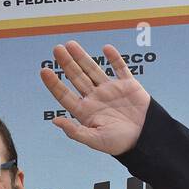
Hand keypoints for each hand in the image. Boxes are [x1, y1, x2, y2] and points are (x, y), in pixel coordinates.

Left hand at [39, 41, 150, 155]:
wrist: (145, 140)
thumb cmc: (118, 144)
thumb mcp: (95, 140)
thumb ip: (75, 131)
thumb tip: (55, 121)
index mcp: (85, 112)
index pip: (65, 95)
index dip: (54, 83)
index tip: (44, 71)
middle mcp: (95, 98)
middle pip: (77, 77)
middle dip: (66, 63)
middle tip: (56, 49)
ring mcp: (110, 90)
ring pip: (93, 69)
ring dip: (82, 57)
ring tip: (70, 44)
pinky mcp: (128, 85)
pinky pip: (120, 68)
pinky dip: (114, 58)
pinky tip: (106, 49)